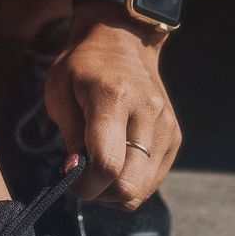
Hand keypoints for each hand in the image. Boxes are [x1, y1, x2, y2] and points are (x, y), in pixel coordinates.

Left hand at [44, 4, 181, 209]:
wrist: (123, 42)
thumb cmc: (82, 67)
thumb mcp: (59, 92)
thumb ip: (69, 136)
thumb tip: (76, 174)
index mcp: (115, 99)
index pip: (107, 165)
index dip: (84, 185)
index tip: (69, 178)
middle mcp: (148, 114)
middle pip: (128, 185)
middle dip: (98, 193)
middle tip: (81, 178)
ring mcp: (166, 127)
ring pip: (141, 190)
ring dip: (113, 193)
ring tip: (96, 170)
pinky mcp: (174, 138)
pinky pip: (151, 182)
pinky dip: (129, 183)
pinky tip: (114, 163)